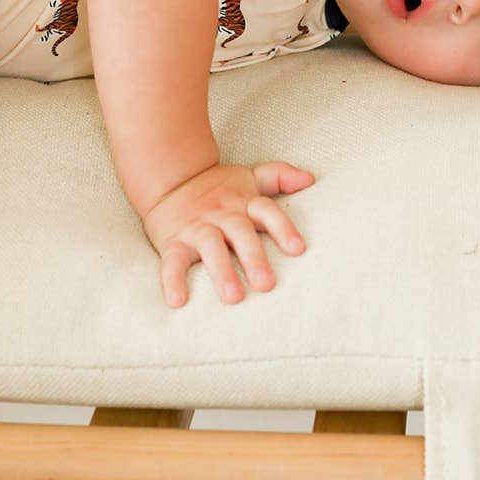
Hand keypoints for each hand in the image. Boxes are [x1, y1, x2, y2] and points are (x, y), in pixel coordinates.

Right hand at [141, 161, 314, 308]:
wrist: (169, 179)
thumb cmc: (217, 188)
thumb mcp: (248, 178)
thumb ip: (278, 177)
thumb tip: (310, 179)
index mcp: (242, 201)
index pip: (266, 211)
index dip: (282, 228)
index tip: (297, 249)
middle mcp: (222, 215)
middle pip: (240, 233)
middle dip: (254, 258)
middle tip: (266, 285)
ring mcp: (197, 228)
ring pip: (210, 248)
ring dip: (221, 272)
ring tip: (233, 298)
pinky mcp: (172, 242)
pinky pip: (172, 261)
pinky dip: (172, 281)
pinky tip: (177, 302)